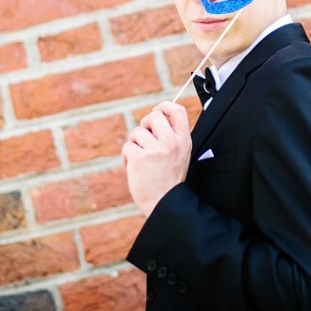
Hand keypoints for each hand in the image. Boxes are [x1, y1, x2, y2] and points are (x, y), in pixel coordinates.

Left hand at [122, 101, 191, 216]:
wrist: (164, 203)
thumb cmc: (168, 180)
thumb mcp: (180, 155)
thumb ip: (171, 136)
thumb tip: (156, 116)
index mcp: (184, 141)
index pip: (178, 110)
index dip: (165, 106)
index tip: (157, 111)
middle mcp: (172, 143)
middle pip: (154, 116)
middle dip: (145, 124)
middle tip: (144, 138)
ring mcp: (156, 150)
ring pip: (137, 132)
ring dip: (134, 143)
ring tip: (139, 158)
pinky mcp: (140, 158)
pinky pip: (127, 147)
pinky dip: (126, 156)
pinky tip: (132, 167)